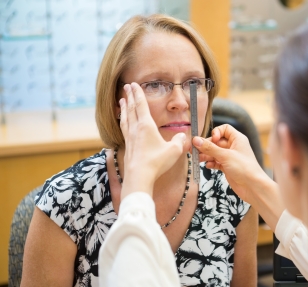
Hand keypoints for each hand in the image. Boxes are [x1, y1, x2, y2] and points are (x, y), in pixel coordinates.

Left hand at [119, 82, 185, 198]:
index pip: (141, 105)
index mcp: (146, 126)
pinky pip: (123, 128)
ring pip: (125, 118)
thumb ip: (179, 141)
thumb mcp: (174, 150)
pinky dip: (123, 121)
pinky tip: (123, 122)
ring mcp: (129, 138)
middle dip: (129, 96)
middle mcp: (136, 129)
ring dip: (124, 108)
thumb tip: (183, 136)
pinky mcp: (127, 146)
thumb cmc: (157, 162)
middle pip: (131, 109)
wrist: (139, 176)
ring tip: (121, 101)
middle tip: (126, 87)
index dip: (138, 94)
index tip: (134, 84)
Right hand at [192, 124, 268, 202]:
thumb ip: (210, 148)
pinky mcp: (228, 167)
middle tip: (195, 150)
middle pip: (216, 142)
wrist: (252, 186)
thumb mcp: (225, 155)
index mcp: (237, 139)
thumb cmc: (245, 168)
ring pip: (215, 153)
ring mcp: (230, 157)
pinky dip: (211, 163)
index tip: (211, 140)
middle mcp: (234, 147)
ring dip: (206, 155)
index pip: (224, 129)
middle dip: (206, 146)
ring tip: (198, 159)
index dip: (216, 133)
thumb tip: (196, 140)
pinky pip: (216, 162)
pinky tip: (208, 166)